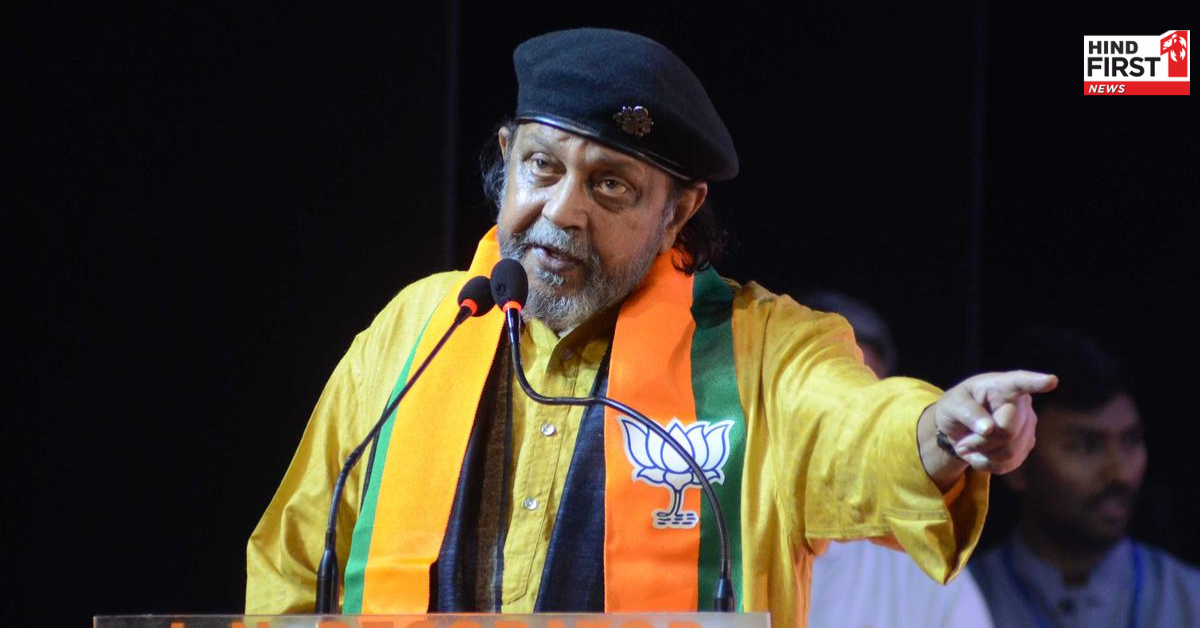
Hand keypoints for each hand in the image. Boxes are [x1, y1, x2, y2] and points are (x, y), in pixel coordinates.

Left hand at [919, 371, 1057, 485]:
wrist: (961, 427)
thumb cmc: (957, 407)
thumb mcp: (951, 404)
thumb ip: (966, 412)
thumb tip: (988, 429)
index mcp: (1002, 385)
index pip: (1020, 382)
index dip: (1036, 382)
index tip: (1050, 380)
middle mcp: (1022, 403)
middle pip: (1007, 432)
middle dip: (981, 442)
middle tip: (962, 444)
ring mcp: (1028, 425)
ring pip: (1010, 451)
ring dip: (983, 454)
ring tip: (968, 446)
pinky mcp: (1027, 445)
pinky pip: (1008, 464)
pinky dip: (988, 464)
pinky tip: (980, 454)